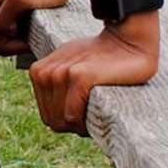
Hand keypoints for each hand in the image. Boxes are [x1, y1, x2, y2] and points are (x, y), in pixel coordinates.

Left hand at [27, 21, 159, 135]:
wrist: (128, 41)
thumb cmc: (102, 58)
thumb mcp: (71, 66)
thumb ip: (57, 85)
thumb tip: (55, 119)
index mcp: (39, 72)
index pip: (47, 116)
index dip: (66, 121)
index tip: (85, 113)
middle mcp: (45, 73)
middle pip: (53, 120)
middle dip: (73, 126)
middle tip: (94, 114)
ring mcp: (60, 73)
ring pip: (63, 120)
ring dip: (82, 123)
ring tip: (98, 108)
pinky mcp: (78, 76)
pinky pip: (72, 115)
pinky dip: (85, 120)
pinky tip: (98, 109)